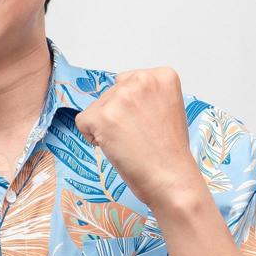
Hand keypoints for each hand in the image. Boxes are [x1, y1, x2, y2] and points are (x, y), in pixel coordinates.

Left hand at [74, 66, 204, 209]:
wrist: (171, 179)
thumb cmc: (171, 153)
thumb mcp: (168, 109)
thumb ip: (146, 96)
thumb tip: (120, 98)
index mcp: (162, 76)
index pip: (127, 82)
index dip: (131, 107)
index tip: (144, 124)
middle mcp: (142, 80)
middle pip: (110, 94)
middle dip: (117, 116)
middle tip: (137, 137)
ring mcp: (121, 97)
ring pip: (96, 108)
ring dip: (105, 127)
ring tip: (129, 143)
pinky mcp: (102, 116)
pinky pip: (83, 122)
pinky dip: (92, 137)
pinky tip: (115, 146)